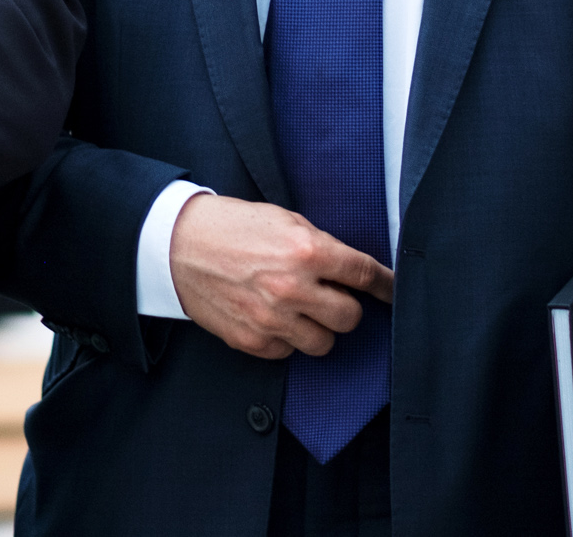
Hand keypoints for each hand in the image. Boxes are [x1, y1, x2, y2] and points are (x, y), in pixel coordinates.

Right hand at [167, 193, 394, 358]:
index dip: (386, 285)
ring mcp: (272, 319)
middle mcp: (294, 288)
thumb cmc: (233, 227)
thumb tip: (353, 270)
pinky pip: (289, 352)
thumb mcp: (284, 220)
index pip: (365, 275)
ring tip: (299, 310)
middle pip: (350, 317)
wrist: (178, 245)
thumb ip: (320, 245)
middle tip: (328, 295)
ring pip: (324, 343)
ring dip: (318, 328)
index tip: (393, 291)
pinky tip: (272, 317)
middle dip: (345, 306)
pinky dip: (286, 339)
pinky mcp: (252, 341)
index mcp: (307, 250)